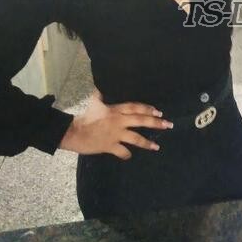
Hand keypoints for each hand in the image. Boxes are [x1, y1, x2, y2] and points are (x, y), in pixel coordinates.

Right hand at [59, 95, 173, 159]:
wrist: (74, 132)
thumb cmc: (85, 116)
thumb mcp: (94, 102)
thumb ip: (100, 94)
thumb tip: (100, 85)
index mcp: (116, 110)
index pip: (135, 107)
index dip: (147, 109)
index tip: (158, 112)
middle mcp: (119, 121)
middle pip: (140, 120)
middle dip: (155, 123)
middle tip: (167, 125)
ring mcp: (115, 134)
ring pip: (135, 138)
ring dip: (147, 143)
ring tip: (156, 147)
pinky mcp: (110, 146)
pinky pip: (122, 151)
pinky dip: (126, 154)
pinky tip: (130, 156)